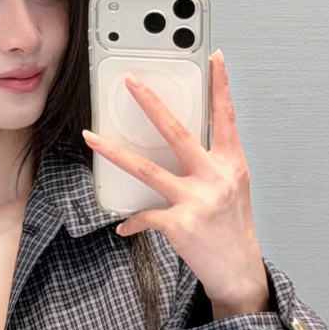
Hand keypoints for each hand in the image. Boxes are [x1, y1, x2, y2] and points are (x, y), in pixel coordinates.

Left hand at [82, 50, 269, 317]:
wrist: (238, 271)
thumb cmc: (232, 226)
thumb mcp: (232, 188)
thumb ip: (211, 163)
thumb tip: (180, 142)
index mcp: (232, 164)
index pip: (226, 117)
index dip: (220, 86)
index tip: (214, 58)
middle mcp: (216, 178)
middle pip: (178, 133)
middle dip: (152, 104)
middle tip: (131, 83)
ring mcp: (197, 200)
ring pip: (147, 170)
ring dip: (114, 153)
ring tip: (91, 138)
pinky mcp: (180, 224)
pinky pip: (145, 215)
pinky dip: (133, 221)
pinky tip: (125, 226)